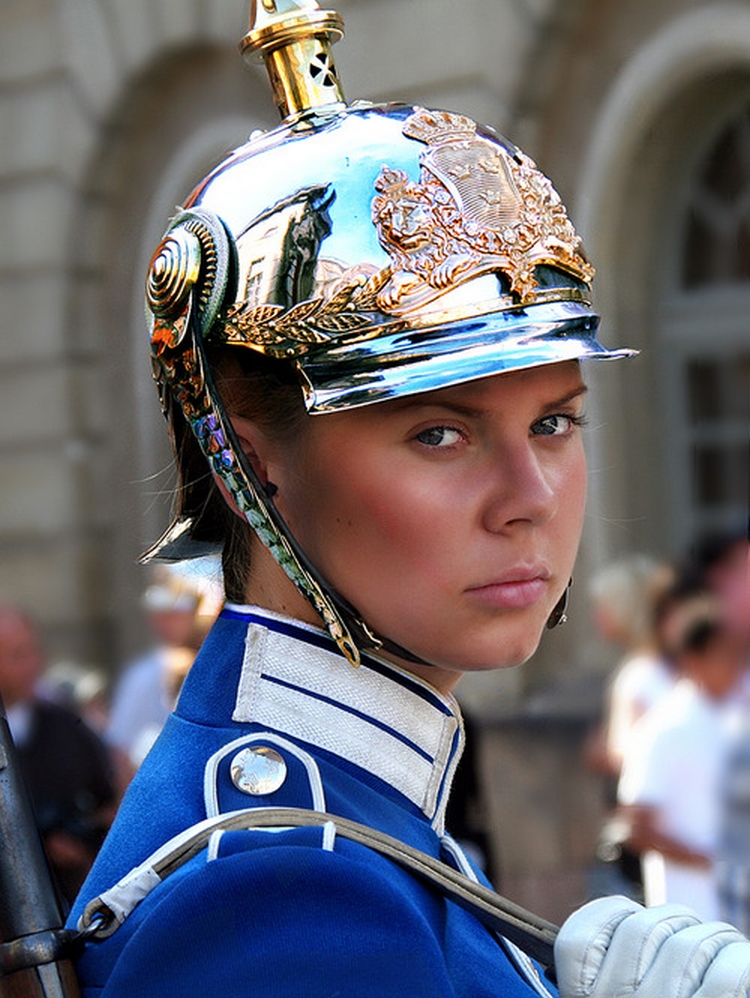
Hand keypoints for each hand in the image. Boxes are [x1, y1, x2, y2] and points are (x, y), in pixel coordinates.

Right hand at [555, 895, 749, 996]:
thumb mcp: (609, 997)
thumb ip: (608, 968)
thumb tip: (627, 924)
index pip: (579, 935)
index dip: (609, 916)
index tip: (630, 918)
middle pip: (643, 928)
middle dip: (676, 921)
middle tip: (693, 936)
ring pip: (688, 942)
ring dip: (715, 939)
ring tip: (723, 951)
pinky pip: (727, 970)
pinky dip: (740, 960)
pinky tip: (740, 964)